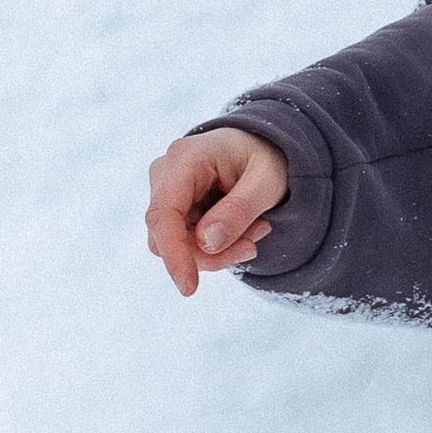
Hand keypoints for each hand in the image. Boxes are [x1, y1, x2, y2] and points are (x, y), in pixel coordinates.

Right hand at [145, 125, 287, 295]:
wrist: (264, 144)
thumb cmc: (268, 156)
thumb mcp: (268, 181)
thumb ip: (239, 210)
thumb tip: (205, 243)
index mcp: (185, 158)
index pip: (163, 214)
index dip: (174, 254)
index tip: (189, 288)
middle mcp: (165, 173)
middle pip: (168, 236)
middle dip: (212, 253)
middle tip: (254, 245)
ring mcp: (165, 190)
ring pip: (176, 244)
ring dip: (218, 250)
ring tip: (257, 229)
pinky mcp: (173, 206)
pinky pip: (185, 241)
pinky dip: (216, 245)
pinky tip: (244, 228)